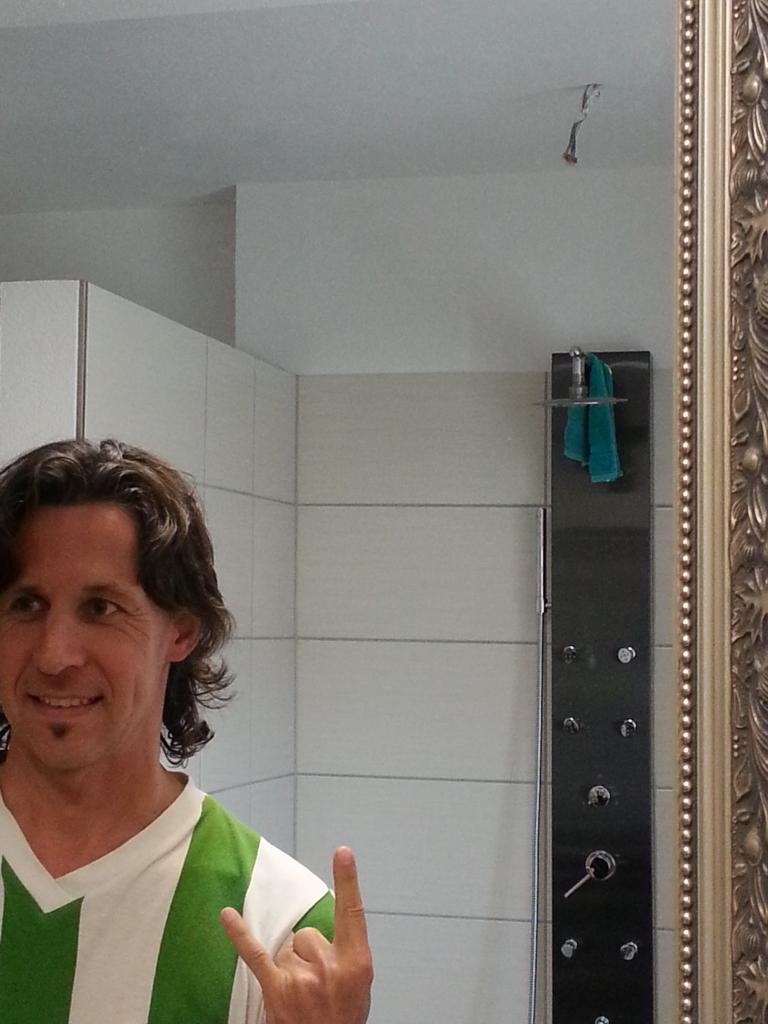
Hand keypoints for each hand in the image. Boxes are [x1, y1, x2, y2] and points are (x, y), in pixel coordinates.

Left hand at [221, 846, 372, 1023]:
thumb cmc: (343, 1019)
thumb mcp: (360, 985)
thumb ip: (345, 954)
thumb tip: (324, 934)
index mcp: (356, 963)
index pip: (352, 912)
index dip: (348, 880)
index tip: (342, 852)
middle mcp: (329, 967)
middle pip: (309, 933)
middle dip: (310, 955)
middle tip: (318, 985)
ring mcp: (301, 979)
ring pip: (288, 947)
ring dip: (291, 966)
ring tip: (301, 995)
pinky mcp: (276, 989)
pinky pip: (255, 954)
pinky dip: (239, 934)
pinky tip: (226, 915)